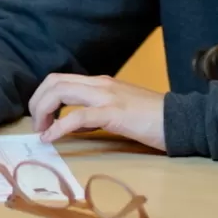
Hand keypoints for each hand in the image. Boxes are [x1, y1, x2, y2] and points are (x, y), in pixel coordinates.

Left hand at [29, 74, 166, 150]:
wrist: (180, 120)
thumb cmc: (152, 119)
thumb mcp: (119, 110)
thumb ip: (96, 112)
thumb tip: (73, 123)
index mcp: (101, 82)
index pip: (60, 79)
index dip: (42, 97)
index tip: (42, 119)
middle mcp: (100, 84)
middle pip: (54, 81)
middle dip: (37, 102)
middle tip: (37, 126)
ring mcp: (107, 96)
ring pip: (60, 92)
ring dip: (43, 112)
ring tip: (42, 132)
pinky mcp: (113, 113)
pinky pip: (77, 117)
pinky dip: (58, 128)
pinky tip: (51, 139)